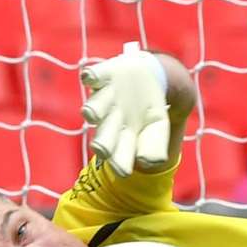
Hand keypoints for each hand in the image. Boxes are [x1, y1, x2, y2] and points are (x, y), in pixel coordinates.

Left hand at [81, 42, 171, 177]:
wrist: (150, 77)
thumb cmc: (149, 108)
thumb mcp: (158, 126)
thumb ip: (155, 145)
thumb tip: (146, 162)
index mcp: (122, 137)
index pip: (119, 155)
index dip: (120, 163)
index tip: (123, 171)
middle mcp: (109, 120)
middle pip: (104, 135)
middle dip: (103, 143)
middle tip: (102, 149)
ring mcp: (105, 97)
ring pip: (95, 106)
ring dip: (93, 110)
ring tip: (91, 113)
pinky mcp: (104, 75)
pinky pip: (94, 76)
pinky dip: (91, 76)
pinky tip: (89, 77)